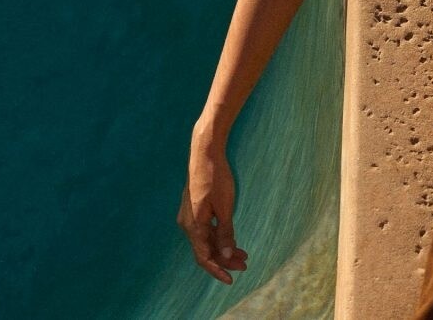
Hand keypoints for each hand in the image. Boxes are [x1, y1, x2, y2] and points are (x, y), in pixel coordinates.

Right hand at [177, 143, 248, 283]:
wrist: (205, 153)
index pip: (204, 257)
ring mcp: (189, 216)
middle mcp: (188, 224)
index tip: (231, 279)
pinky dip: (219, 236)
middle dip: (225, 259)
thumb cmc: (216, 178)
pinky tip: (232, 240)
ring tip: (243, 255)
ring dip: (223, 248)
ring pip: (206, 240)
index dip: (217, 270)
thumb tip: (225, 255)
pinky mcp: (194, 209)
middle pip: (206, 250)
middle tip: (245, 265)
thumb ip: (225, 233)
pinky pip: (205, 229)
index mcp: (193, 226)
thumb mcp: (225, 207)